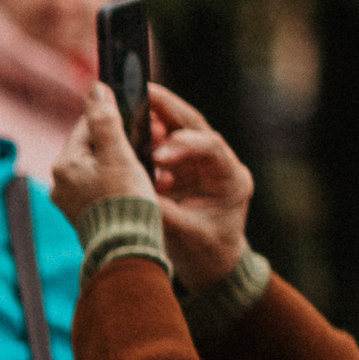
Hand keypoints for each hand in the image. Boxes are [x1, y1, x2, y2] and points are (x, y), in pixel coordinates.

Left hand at [49, 84, 154, 226]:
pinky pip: (103, 188)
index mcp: (64, 164)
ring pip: (101, 167)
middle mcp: (60, 183)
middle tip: (151, 143)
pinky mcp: (84, 215)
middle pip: (94, 147)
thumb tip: (95, 88)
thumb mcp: (118, 154)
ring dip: (126, 162)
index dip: (115, 118)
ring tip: (150, 168)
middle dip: (122, 142)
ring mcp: (70, 201)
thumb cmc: (124, 201)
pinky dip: (122, 182)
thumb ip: (106, 120)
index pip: (87, 126)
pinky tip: (142, 186)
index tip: (140, 118)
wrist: (126, 250)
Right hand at [145, 85, 253, 291]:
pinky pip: (165, 141)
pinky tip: (128, 129)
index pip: (210, 148)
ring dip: (155, 115)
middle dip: (168, 108)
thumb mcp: (184, 236)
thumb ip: (160, 211)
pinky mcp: (184, 167)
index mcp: (230, 179)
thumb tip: (133, 193)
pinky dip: (147, 134)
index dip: (183, 146)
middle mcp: (219, 163)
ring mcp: (202, 162)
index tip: (157, 155)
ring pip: (180, 128)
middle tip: (144, 93)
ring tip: (131, 104)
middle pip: (195, 125)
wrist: (213, 266)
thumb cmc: (204, 254)